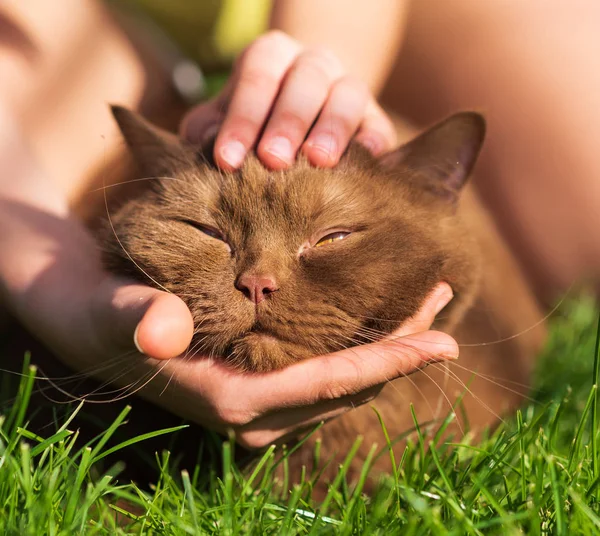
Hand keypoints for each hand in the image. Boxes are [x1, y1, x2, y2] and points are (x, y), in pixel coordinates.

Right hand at [0, 108, 455, 449]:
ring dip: (387, 346)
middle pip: (347, 386)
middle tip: (445, 304)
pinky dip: (360, 347)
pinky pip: (325, 373)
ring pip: (342, 381)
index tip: (443, 340)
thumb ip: (134, 320)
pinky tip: (378, 319)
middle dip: (401, 350)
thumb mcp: (110, 311)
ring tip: (428, 305)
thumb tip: (159, 329)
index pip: (326, 384)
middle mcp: (255, 414)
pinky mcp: (260, 387)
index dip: (387, 363)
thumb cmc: (101, 313)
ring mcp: (260, 405)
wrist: (89, 318)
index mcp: (232, 400)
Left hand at [180, 30, 396, 170]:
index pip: (257, 77)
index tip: (227, 160)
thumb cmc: (255, 119)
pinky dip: (374, 140)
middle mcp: (313, 63)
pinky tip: (367, 158)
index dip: (242, 118)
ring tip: (319, 160)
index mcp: (272, 55)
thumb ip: (209, 126)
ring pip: (348, 95)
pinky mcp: (374, 118)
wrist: (305, 109)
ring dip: (333, 127)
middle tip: (273, 161)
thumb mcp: (226, 115)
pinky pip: (379, 124)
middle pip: (305, 81)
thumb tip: (200, 143)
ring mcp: (348, 87)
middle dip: (288, 121)